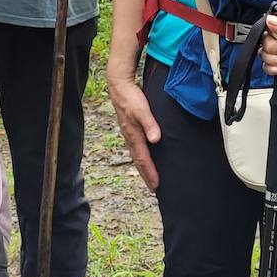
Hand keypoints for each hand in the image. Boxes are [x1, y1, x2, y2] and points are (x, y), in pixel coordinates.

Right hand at [108, 77, 160, 191]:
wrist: (119, 87)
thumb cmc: (131, 98)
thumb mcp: (142, 110)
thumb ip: (150, 124)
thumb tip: (156, 140)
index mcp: (133, 136)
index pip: (143, 159)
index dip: (150, 173)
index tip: (157, 186)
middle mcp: (130, 138)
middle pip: (139, 161)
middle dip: (146, 176)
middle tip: (155, 190)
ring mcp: (129, 134)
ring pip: (137, 155)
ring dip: (144, 168)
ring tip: (151, 178)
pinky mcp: (130, 129)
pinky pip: (137, 148)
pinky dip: (142, 157)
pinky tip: (147, 157)